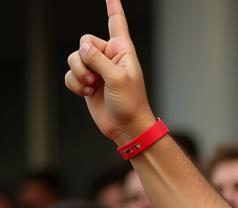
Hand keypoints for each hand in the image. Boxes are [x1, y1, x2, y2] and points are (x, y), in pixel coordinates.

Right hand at [64, 1, 155, 143]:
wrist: (127, 128)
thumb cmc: (131, 104)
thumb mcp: (117, 79)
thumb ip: (99, 60)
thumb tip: (82, 50)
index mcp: (122, 51)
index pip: (116, 23)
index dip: (112, 7)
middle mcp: (108, 57)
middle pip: (84, 42)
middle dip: (84, 59)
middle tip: (94, 77)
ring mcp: (97, 70)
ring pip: (74, 58)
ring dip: (79, 73)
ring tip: (92, 86)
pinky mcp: (87, 82)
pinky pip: (69, 74)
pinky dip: (75, 84)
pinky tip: (86, 93)